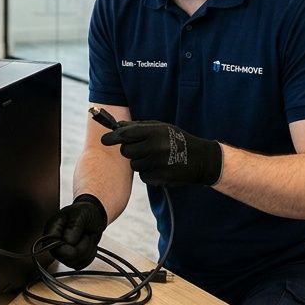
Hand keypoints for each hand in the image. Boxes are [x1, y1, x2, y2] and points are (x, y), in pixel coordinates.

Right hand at [41, 195, 107, 269]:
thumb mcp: (80, 214)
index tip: (78, 240)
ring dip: (87, 251)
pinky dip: (90, 255)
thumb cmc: (85, 212)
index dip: (68, 249)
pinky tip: (88, 244)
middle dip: (82, 248)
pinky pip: (82, 264)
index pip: (53, 248)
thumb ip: (73, 227)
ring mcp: (63, 253)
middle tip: (86, 235)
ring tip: (87, 237)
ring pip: (75, 263)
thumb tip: (68, 241)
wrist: (94, 216)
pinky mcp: (72, 258)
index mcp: (52, 230)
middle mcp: (54, 244)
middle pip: (66, 258)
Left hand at [101, 120, 222, 186]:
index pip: (126, 134)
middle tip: (141, 149)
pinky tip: (161, 168)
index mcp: (155, 132)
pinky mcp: (160, 178)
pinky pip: (143, 176)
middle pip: (126, 151)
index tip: (104, 140)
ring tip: (155, 158)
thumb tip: (117, 126)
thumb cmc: (176, 140)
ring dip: (140, 162)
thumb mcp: (161, 128)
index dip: (113, 137)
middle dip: (129, 150)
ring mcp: (157, 164)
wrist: (200, 159)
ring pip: (134, 165)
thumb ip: (139, 127)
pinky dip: (148, 173)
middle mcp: (155, 147)